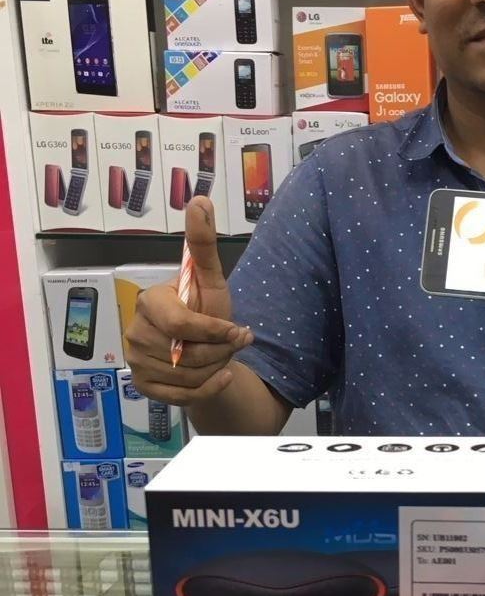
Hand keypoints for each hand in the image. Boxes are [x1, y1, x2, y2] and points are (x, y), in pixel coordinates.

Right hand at [124, 196, 252, 404]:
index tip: (237, 331)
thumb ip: (203, 244)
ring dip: (216, 370)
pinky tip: (218, 377)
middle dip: (220, 352)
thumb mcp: (211, 278)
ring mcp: (136, 361)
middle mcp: (135, 331)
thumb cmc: (207, 311)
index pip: (183, 326)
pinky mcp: (144, 386)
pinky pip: (184, 396)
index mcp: (149, 302)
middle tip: (226, 345)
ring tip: (217, 357)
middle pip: (189, 356)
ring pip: (189, 378)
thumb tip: (200, 199)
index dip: (216, 332)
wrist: (209, 351)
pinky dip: (210, 390)